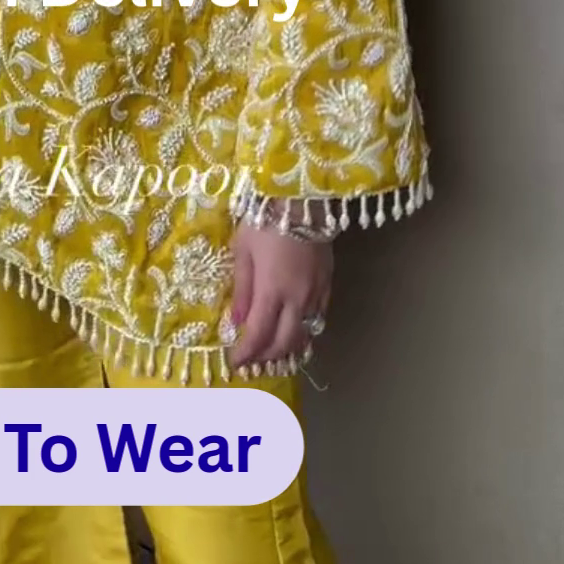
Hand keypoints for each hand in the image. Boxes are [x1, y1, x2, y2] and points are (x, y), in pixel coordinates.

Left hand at [225, 221, 332, 370]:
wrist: (302, 200)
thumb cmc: (265, 220)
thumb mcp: (243, 251)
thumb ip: (242, 289)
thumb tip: (236, 322)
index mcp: (272, 290)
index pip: (259, 334)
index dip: (246, 353)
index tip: (235, 363)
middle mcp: (297, 299)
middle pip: (284, 342)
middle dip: (266, 356)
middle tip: (252, 360)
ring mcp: (316, 293)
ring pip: (304, 333)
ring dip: (287, 348)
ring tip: (271, 351)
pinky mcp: (328, 284)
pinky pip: (317, 318)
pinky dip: (304, 331)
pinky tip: (294, 331)